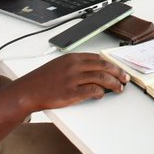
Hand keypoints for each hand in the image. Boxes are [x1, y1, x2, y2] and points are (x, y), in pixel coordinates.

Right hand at [10, 53, 128, 111]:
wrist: (27, 91)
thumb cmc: (42, 80)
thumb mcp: (59, 65)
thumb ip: (76, 65)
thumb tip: (94, 70)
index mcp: (72, 58)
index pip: (98, 58)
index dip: (111, 64)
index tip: (118, 69)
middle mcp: (74, 66)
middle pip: (103, 66)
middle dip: (117, 72)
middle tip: (125, 78)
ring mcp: (73, 79)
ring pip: (101, 78)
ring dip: (113, 83)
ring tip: (119, 88)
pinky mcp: (71, 92)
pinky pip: (92, 91)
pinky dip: (100, 92)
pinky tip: (102, 95)